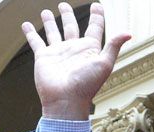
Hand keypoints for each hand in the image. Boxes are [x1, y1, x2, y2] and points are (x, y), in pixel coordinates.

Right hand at [21, 2, 130, 119]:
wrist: (66, 100)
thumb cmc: (87, 84)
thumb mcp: (104, 63)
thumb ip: (113, 46)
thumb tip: (128, 33)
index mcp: (90, 49)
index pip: (94, 28)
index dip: (96, 16)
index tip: (97, 6)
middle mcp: (74, 49)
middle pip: (71, 27)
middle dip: (68, 15)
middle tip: (64, 5)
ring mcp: (58, 52)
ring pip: (53, 32)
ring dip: (50, 22)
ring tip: (45, 11)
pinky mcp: (43, 57)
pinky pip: (35, 41)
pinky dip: (30, 33)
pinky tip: (26, 25)